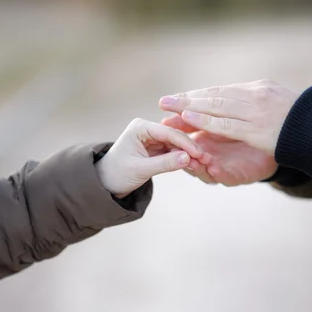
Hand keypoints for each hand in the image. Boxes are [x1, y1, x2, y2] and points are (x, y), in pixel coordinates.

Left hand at [96, 118, 211, 197]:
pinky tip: (194, 165)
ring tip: (203, 164)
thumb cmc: (116, 174)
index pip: (168, 133)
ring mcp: (153, 138)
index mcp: (140, 127)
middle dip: (190, 149)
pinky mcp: (156, 148)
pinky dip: (183, 159)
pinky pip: (174, 152)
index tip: (200, 154)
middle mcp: (147, 129)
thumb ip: (164, 164)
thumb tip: (188, 159)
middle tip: (206, 160)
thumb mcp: (140, 170)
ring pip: (177, 144)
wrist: (104, 184)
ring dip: (189, 155)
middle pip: (175, 137)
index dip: (185, 143)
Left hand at [159, 79, 297, 154]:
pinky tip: (188, 119)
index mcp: (260, 89)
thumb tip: (241, 103)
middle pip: (214, 96)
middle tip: (165, 101)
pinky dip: (205, 121)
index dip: (199, 95)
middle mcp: (256, 95)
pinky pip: (225, 124)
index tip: (180, 98)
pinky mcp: (257, 130)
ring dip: (189, 107)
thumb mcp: (279, 104)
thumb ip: (259, 103)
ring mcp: (256, 111)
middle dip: (187, 99)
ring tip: (169, 107)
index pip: (222, 92)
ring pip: (215, 107)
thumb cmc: (302, 123)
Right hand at [161, 115, 277, 185]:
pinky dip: (219, 174)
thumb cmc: (249, 125)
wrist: (276, 140)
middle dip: (180, 149)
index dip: (174, 128)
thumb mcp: (230, 113)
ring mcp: (220, 165)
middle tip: (169, 143)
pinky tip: (214, 170)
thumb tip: (190, 94)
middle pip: (188, 154)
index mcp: (203, 136)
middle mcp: (207, 153)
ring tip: (190, 159)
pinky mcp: (235, 176)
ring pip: (202, 168)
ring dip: (196, 165)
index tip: (163, 122)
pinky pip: (225, 177)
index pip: (184, 133)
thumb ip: (211, 108)